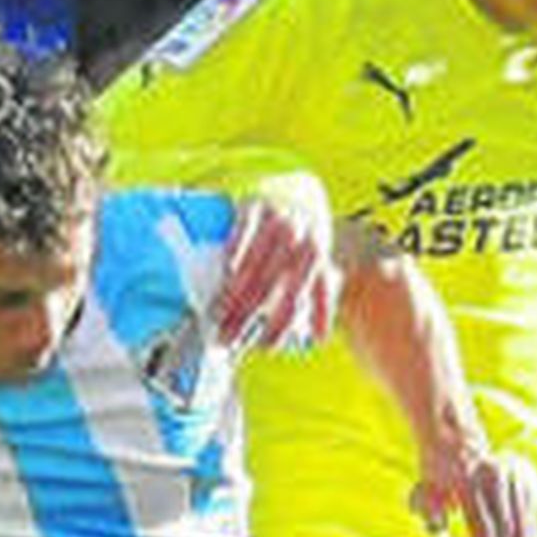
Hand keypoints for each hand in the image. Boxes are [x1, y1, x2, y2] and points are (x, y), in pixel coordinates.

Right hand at [211, 191, 338, 352]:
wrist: (299, 189)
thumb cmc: (305, 234)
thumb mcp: (319, 262)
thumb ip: (317, 296)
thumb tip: (316, 337)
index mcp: (316, 258)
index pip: (296, 301)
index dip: (280, 327)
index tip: (265, 347)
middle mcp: (298, 239)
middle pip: (268, 290)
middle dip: (246, 320)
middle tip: (228, 340)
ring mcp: (277, 221)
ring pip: (252, 266)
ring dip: (232, 296)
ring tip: (217, 317)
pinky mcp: (255, 205)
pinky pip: (242, 232)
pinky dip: (234, 252)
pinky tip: (225, 272)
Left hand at [409, 439, 536, 536]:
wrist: (455, 433)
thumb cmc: (436, 468)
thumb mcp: (427, 486)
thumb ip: (432, 508)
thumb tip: (437, 530)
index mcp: (468, 482)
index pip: (483, 527)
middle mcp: (493, 479)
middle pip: (508, 528)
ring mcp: (511, 478)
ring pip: (523, 522)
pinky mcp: (522, 479)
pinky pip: (529, 514)